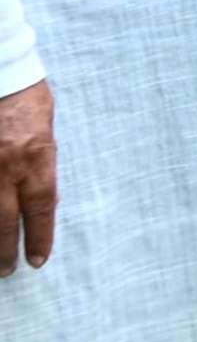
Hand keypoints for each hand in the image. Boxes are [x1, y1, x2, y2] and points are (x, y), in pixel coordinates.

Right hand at [0, 78, 57, 273]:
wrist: (0, 69)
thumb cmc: (24, 92)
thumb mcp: (46, 125)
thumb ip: (43, 158)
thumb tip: (42, 192)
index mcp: (36, 155)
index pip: (40, 207)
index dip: (40, 236)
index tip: (38, 259)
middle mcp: (5, 166)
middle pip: (4, 219)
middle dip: (5, 250)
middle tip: (7, 271)